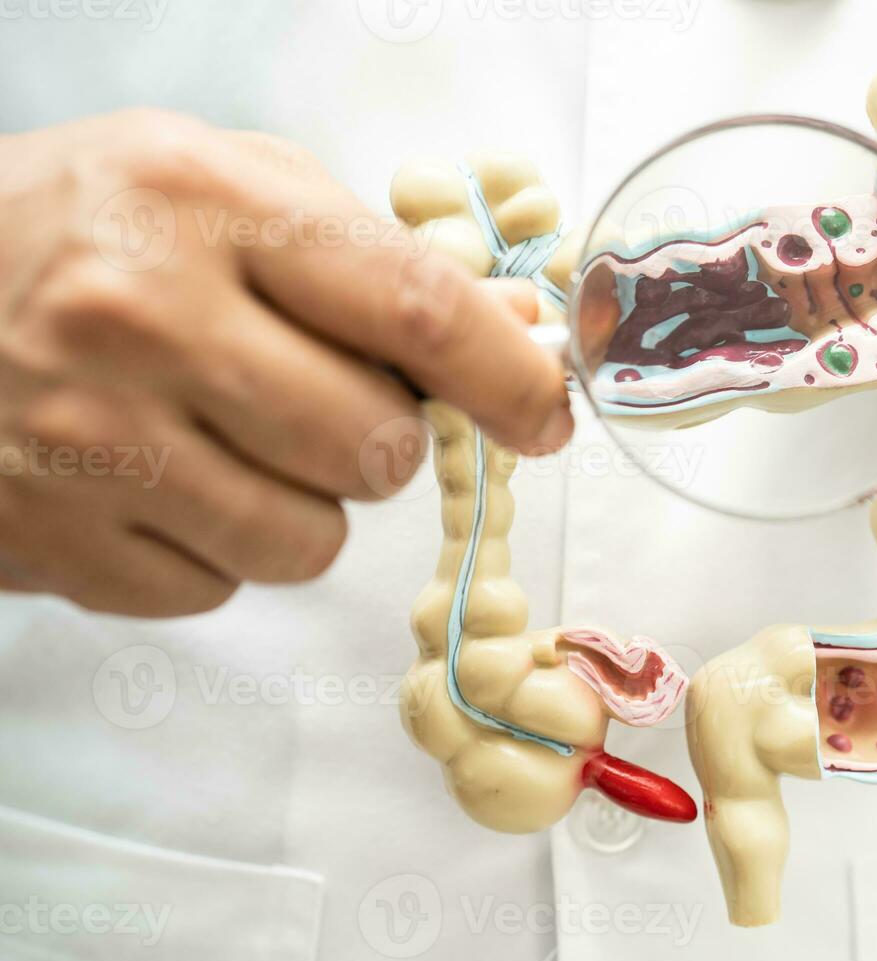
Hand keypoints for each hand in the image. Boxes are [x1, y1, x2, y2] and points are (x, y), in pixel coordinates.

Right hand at [0, 110, 571, 615]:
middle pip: (374, 443)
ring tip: (226, 436)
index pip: (412, 308)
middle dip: (383, 438)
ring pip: (310, 538)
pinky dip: (217, 547)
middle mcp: (139, 318)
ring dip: (302, 501)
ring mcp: (86, 442)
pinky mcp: (54, 542)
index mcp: (200, 202)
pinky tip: (157, 479)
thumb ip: (366, 256)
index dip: (507, 378)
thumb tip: (510, 337)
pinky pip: (221, 586)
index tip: (547, 415)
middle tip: (326, 401)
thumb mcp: (218, 183)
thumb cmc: (79, 227)